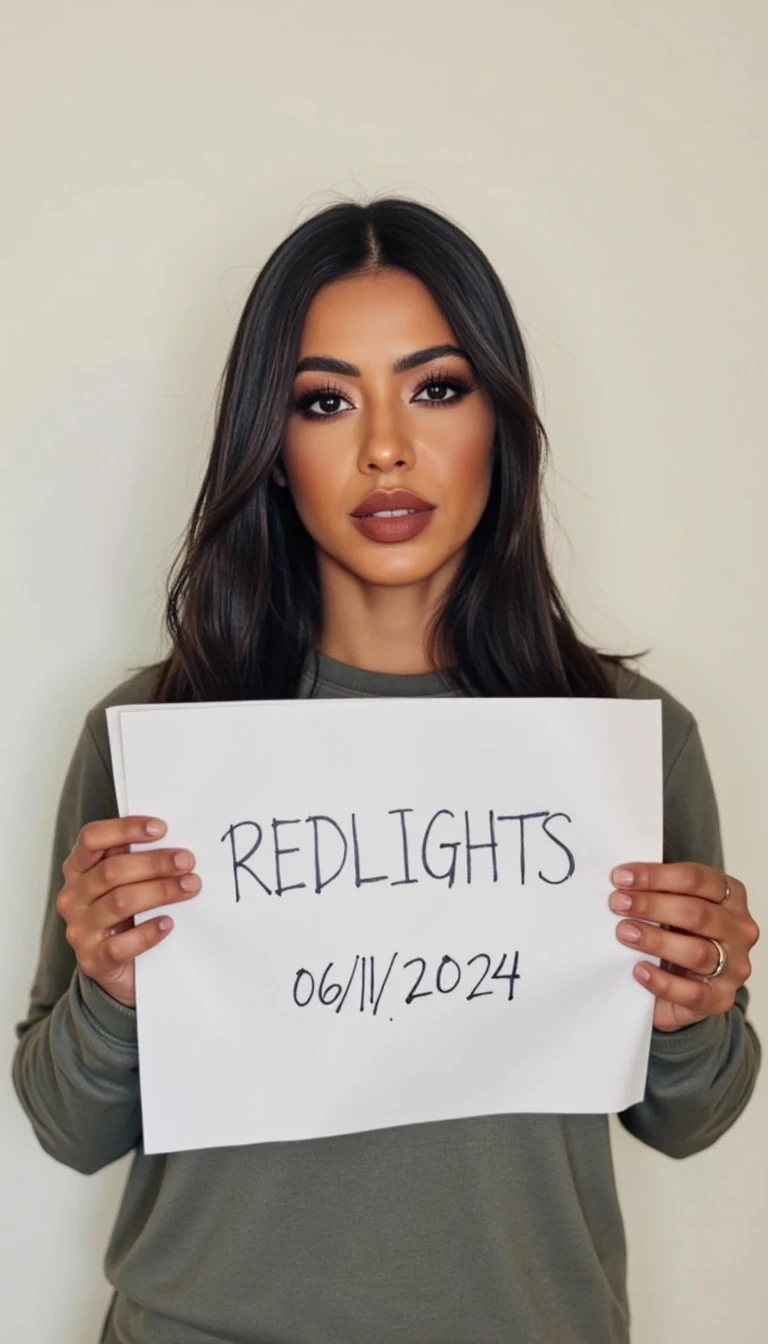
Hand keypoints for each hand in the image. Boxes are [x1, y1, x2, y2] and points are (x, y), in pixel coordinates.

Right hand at [56, 816, 200, 1008]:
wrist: (117, 969)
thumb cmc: (125, 915)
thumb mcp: (124, 884)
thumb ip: (136, 861)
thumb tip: (175, 844)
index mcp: (78, 869)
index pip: (92, 839)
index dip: (125, 829)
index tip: (161, 828)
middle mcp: (73, 897)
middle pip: (112, 871)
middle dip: (154, 863)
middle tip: (187, 862)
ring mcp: (80, 930)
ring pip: (120, 903)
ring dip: (160, 891)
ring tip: (190, 887)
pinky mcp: (94, 960)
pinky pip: (121, 944)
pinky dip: (148, 932)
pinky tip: (168, 923)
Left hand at [608, 862, 758, 1031]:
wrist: (685, 989)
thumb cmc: (679, 936)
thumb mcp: (675, 907)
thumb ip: (658, 892)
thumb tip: (622, 882)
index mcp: (730, 896)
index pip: (696, 879)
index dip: (656, 876)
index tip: (622, 877)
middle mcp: (738, 929)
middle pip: (697, 913)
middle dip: (652, 905)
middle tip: (618, 903)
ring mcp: (733, 966)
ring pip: (697, 952)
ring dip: (656, 940)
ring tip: (625, 933)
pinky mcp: (720, 999)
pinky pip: (691, 992)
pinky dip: (662, 981)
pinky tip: (639, 970)